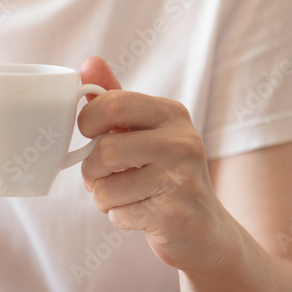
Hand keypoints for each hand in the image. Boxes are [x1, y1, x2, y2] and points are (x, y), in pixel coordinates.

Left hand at [76, 57, 227, 271]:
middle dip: (91, 170)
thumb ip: (114, 98)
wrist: (204, 230)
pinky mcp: (174, 214)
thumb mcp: (143, 131)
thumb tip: (88, 62)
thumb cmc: (164, 174)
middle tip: (104, 175)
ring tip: (127, 195)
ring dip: (103, 198)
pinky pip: (117, 214)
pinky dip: (119, 217)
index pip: (112, 103)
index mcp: (171, 114)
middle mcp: (182, 141)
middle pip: (103, 151)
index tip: (91, 135)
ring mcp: (181, 178)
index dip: (87, 123)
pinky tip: (141, 213)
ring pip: (104, 188)